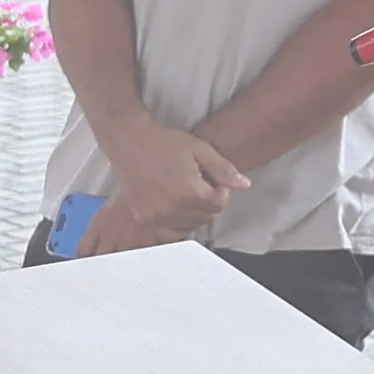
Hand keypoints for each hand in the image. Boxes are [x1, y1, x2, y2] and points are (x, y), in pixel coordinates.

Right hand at [84, 115, 241, 256]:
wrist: (129, 143)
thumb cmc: (164, 142)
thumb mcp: (199, 149)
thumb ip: (223, 169)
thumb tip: (244, 185)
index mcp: (189, 192)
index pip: (218, 204)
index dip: (218, 190)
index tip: (207, 178)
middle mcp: (172, 209)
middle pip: (205, 217)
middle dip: (205, 202)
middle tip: (194, 183)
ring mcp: (156, 217)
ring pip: (189, 226)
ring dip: (191, 213)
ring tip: (181, 192)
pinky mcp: (144, 220)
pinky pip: (170, 230)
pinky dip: (175, 221)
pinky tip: (171, 203)